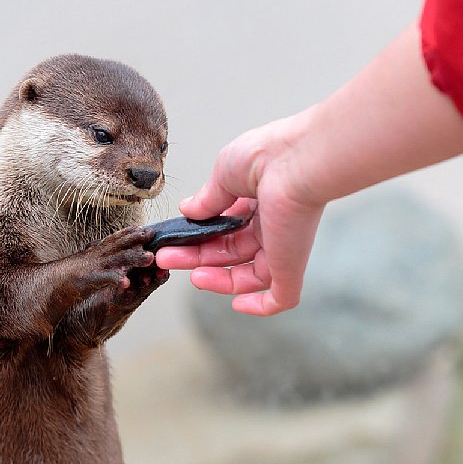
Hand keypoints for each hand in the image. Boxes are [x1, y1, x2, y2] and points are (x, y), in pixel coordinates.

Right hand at [156, 118, 324, 315]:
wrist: (294, 160)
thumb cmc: (263, 156)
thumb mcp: (224, 174)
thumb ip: (208, 199)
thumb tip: (188, 210)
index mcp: (257, 201)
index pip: (225, 228)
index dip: (199, 237)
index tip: (174, 240)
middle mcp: (271, 225)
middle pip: (231, 253)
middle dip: (197, 257)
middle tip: (168, 257)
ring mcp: (282, 247)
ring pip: (250, 276)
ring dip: (218, 280)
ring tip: (192, 276)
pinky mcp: (291, 265)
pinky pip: (281, 297)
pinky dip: (260, 306)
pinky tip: (238, 305)